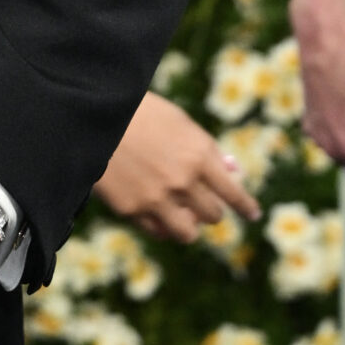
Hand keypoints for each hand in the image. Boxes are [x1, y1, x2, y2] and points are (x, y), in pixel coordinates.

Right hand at [92, 91, 263, 242]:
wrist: (91, 115)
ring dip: (189, 224)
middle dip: (210, 209)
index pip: (233, 192)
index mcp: (198, 154)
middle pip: (214, 215)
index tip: (253, 214)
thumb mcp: (178, 121)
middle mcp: (182, 180)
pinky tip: (157, 213)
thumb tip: (232, 172)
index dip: (246, 206)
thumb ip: (206, 148)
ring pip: (189, 232)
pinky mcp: (133, 210)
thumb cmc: (138, 112)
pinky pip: (159, 232)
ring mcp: (157, 198)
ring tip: (181, 215)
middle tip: (202, 203)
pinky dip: (162, 225)